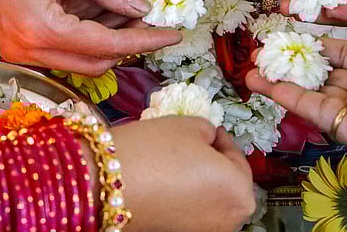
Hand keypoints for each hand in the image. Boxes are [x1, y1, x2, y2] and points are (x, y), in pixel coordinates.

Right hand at [0, 0, 181, 74]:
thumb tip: (140, 6)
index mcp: (40, 29)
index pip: (107, 46)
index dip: (145, 40)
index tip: (173, 33)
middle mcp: (27, 50)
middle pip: (95, 62)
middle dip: (127, 42)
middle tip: (150, 15)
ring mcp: (16, 51)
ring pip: (77, 57)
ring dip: (105, 36)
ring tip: (124, 3)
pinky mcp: (12, 43)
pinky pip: (58, 47)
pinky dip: (83, 31)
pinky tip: (97, 4)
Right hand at [114, 117, 255, 231]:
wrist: (106, 184)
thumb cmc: (154, 152)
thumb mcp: (190, 126)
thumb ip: (210, 131)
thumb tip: (211, 139)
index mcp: (240, 192)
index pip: (239, 159)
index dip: (224, 140)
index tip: (214, 130)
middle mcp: (230, 220)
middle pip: (228, 184)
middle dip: (215, 164)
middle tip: (198, 144)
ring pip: (211, 200)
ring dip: (201, 181)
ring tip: (180, 161)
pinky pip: (193, 212)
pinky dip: (186, 197)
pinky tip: (168, 180)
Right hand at [248, 0, 346, 180]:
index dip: (324, 28)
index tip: (298, 11)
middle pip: (330, 67)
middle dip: (299, 53)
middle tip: (268, 36)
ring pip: (320, 90)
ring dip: (287, 77)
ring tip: (256, 61)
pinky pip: (323, 113)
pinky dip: (292, 100)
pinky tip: (266, 82)